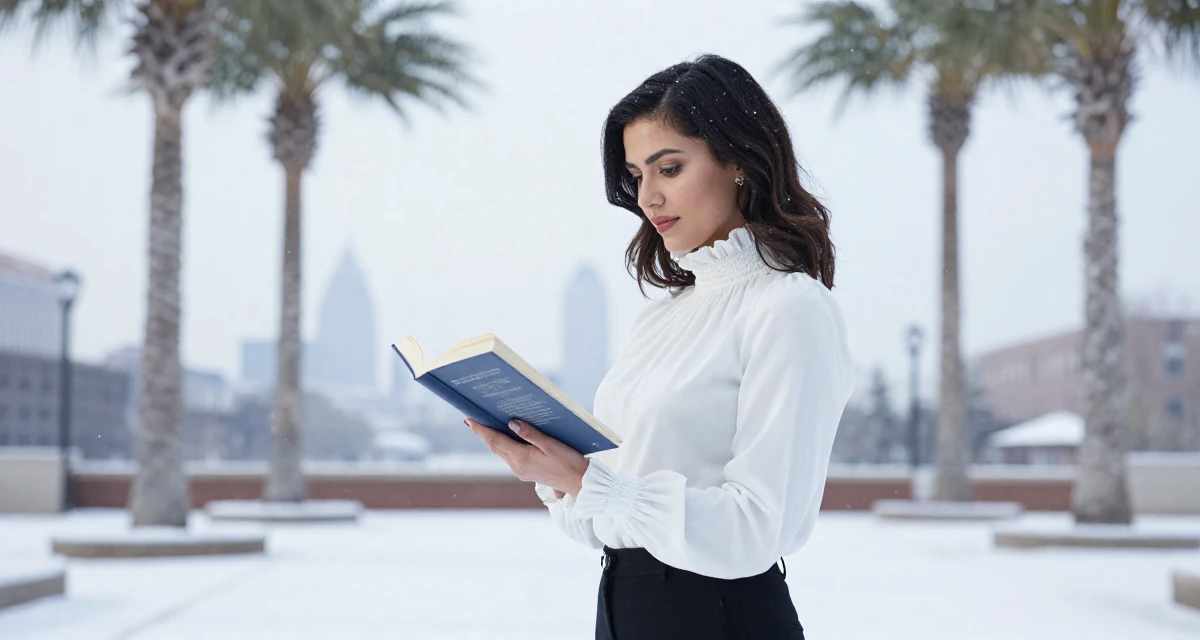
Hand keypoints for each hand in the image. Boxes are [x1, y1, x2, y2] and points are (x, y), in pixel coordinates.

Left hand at [465, 418, 589, 495]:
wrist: (579, 482)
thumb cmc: (569, 462)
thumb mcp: (551, 444)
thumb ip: (530, 433)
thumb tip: (511, 423)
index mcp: (521, 458)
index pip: (495, 441)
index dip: (481, 429)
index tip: (469, 419)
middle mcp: (517, 467)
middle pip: (495, 447)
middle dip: (484, 433)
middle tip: (473, 420)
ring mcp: (521, 471)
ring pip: (501, 452)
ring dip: (493, 439)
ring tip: (486, 426)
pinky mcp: (526, 472)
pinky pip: (510, 456)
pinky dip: (504, 445)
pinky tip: (507, 437)